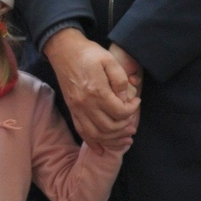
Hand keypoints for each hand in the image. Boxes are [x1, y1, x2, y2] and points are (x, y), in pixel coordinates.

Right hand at [44, 29, 139, 152]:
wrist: (64, 50)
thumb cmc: (88, 53)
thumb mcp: (109, 60)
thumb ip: (120, 81)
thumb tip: (125, 99)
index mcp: (97, 91)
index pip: (120, 112)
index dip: (132, 109)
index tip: (137, 101)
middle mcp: (86, 104)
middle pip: (109, 127)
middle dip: (125, 128)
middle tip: (133, 123)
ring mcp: (77, 109)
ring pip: (96, 134)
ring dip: (112, 140)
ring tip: (125, 139)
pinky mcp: (72, 110)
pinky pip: (82, 132)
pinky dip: (92, 143)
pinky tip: (102, 150)